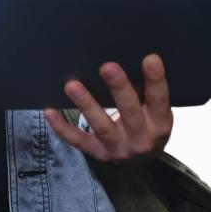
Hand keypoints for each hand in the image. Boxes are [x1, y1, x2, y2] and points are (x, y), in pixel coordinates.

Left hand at [43, 54, 172, 163]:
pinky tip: (50, 111)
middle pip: (130, 111)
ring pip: (101, 126)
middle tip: (108, 67)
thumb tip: (127, 54)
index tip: (150, 58)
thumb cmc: (148, 121)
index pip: (159, 100)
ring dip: (86, 104)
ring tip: (72, 85)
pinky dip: (62, 127)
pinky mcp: (98, 153)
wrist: (143, 156)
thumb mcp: (155, 109)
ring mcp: (119, 148)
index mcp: (160, 123)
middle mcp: (141, 138)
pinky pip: (78, 140)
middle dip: (119, 88)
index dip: (156, 80)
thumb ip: (145, 89)